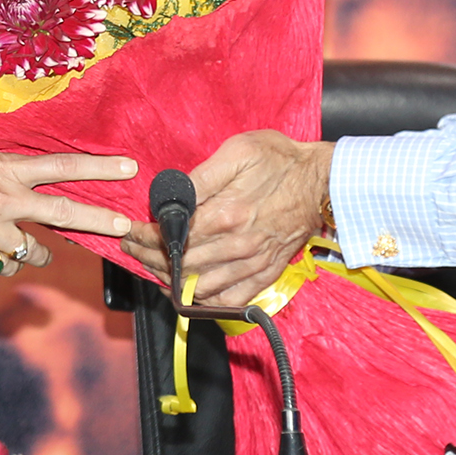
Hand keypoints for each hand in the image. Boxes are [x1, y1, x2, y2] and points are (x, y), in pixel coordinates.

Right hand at [0, 149, 134, 274]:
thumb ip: (5, 175)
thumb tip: (30, 187)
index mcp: (6, 169)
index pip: (64, 166)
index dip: (100, 167)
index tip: (130, 166)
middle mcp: (5, 199)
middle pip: (64, 211)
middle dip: (99, 218)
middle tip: (124, 225)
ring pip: (33, 251)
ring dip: (39, 253)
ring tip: (35, 250)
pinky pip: (1, 267)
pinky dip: (0, 263)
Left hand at [117, 131, 332, 310]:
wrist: (324, 181)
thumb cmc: (280, 161)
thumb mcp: (238, 152)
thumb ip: (201, 177)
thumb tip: (170, 198)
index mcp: (227, 214)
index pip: (173, 236)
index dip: (146, 237)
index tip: (132, 232)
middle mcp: (238, 245)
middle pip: (181, 264)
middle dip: (149, 259)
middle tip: (131, 251)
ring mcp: (252, 263)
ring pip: (200, 287)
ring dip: (170, 281)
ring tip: (151, 269)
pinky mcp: (266, 273)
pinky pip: (230, 301)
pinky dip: (205, 302)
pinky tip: (189, 293)